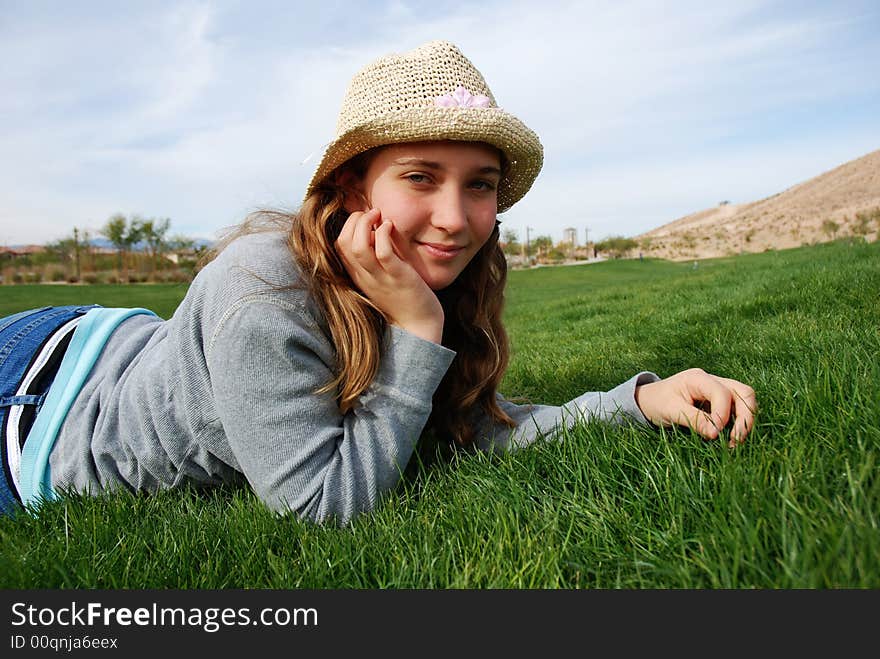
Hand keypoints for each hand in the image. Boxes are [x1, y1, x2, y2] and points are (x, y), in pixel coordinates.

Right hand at [335, 208, 443, 342]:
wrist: (418, 327)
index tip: (366, 218)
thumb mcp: (382, 277)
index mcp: (358, 275)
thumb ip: (375, 258)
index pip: (339, 245)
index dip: (348, 226)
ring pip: (358, 247)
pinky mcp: (398, 278)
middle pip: (343, 242)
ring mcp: (380, 278)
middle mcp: (364, 276)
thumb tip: (375, 230)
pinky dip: (384, 234)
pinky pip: (383, 253)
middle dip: (354, 220)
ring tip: (378, 215)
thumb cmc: (403, 299)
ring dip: (365, 224)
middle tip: (372, 213)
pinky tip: (390, 226)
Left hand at [634, 368, 756, 446]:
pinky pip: (737, 410)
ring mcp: (719, 391)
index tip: (715, 433)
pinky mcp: (720, 403)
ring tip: (734, 442)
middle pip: (743, 392)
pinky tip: (730, 439)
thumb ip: (694, 420)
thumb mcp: (671, 411)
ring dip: (745, 421)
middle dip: (745, 417)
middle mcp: (713, 381)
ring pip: (745, 401)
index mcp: (698, 378)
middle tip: (736, 440)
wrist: (648, 402)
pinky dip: (738, 424)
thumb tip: (716, 434)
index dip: (723, 414)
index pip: (722, 393)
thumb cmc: (657, 402)